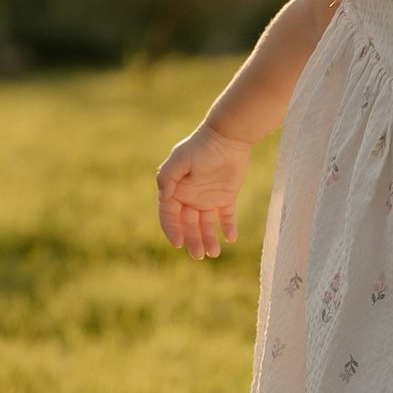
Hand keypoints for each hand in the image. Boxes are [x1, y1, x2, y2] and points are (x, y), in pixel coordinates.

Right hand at [157, 121, 252, 259]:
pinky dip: (228, 228)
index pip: (169, 216)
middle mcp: (190, 198)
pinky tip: (230, 238)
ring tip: (214, 253)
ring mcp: (208, 199)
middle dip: (192, 241)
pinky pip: (226, 217)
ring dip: (209, 239)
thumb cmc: (201, 146)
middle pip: (188, 225)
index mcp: (176, 190)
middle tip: (199, 254)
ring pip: (206, 225)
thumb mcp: (180, 160)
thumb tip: (162, 198)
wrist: (228, 137)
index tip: (178, 243)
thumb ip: (167, 177)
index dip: (172, 230)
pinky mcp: (226, 197)